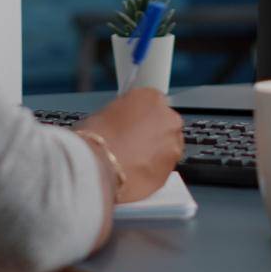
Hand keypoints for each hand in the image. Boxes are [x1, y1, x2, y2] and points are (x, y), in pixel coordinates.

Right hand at [73, 88, 183, 202]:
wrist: (99, 166)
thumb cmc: (96, 136)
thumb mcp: (106, 112)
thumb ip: (126, 115)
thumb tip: (126, 124)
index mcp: (152, 97)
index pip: (152, 103)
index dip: (141, 116)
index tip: (132, 125)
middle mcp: (169, 118)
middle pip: (165, 124)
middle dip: (153, 133)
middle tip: (133, 144)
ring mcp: (174, 146)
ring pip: (168, 147)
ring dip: (156, 152)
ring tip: (133, 162)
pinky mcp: (171, 170)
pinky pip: (164, 167)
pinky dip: (153, 170)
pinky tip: (135, 173)